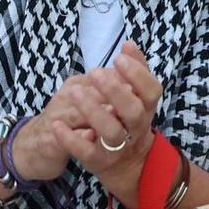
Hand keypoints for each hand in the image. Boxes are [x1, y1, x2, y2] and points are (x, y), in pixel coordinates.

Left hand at [9, 43, 162, 206]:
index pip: (152, 91)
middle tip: (95, 72)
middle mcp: (136, 128)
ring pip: (110, 131)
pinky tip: (57, 124)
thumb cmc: (128, 120)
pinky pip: (86, 152)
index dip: (138, 75)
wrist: (128, 164)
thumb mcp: (136, 96)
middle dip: (114, 91)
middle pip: (132, 111)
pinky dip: (71, 139)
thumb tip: (128, 44)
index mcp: (146, 109)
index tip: (119, 58)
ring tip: (74, 92)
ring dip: (93, 111)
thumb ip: (135, 70)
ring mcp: (119, 146)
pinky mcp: (100, 161)